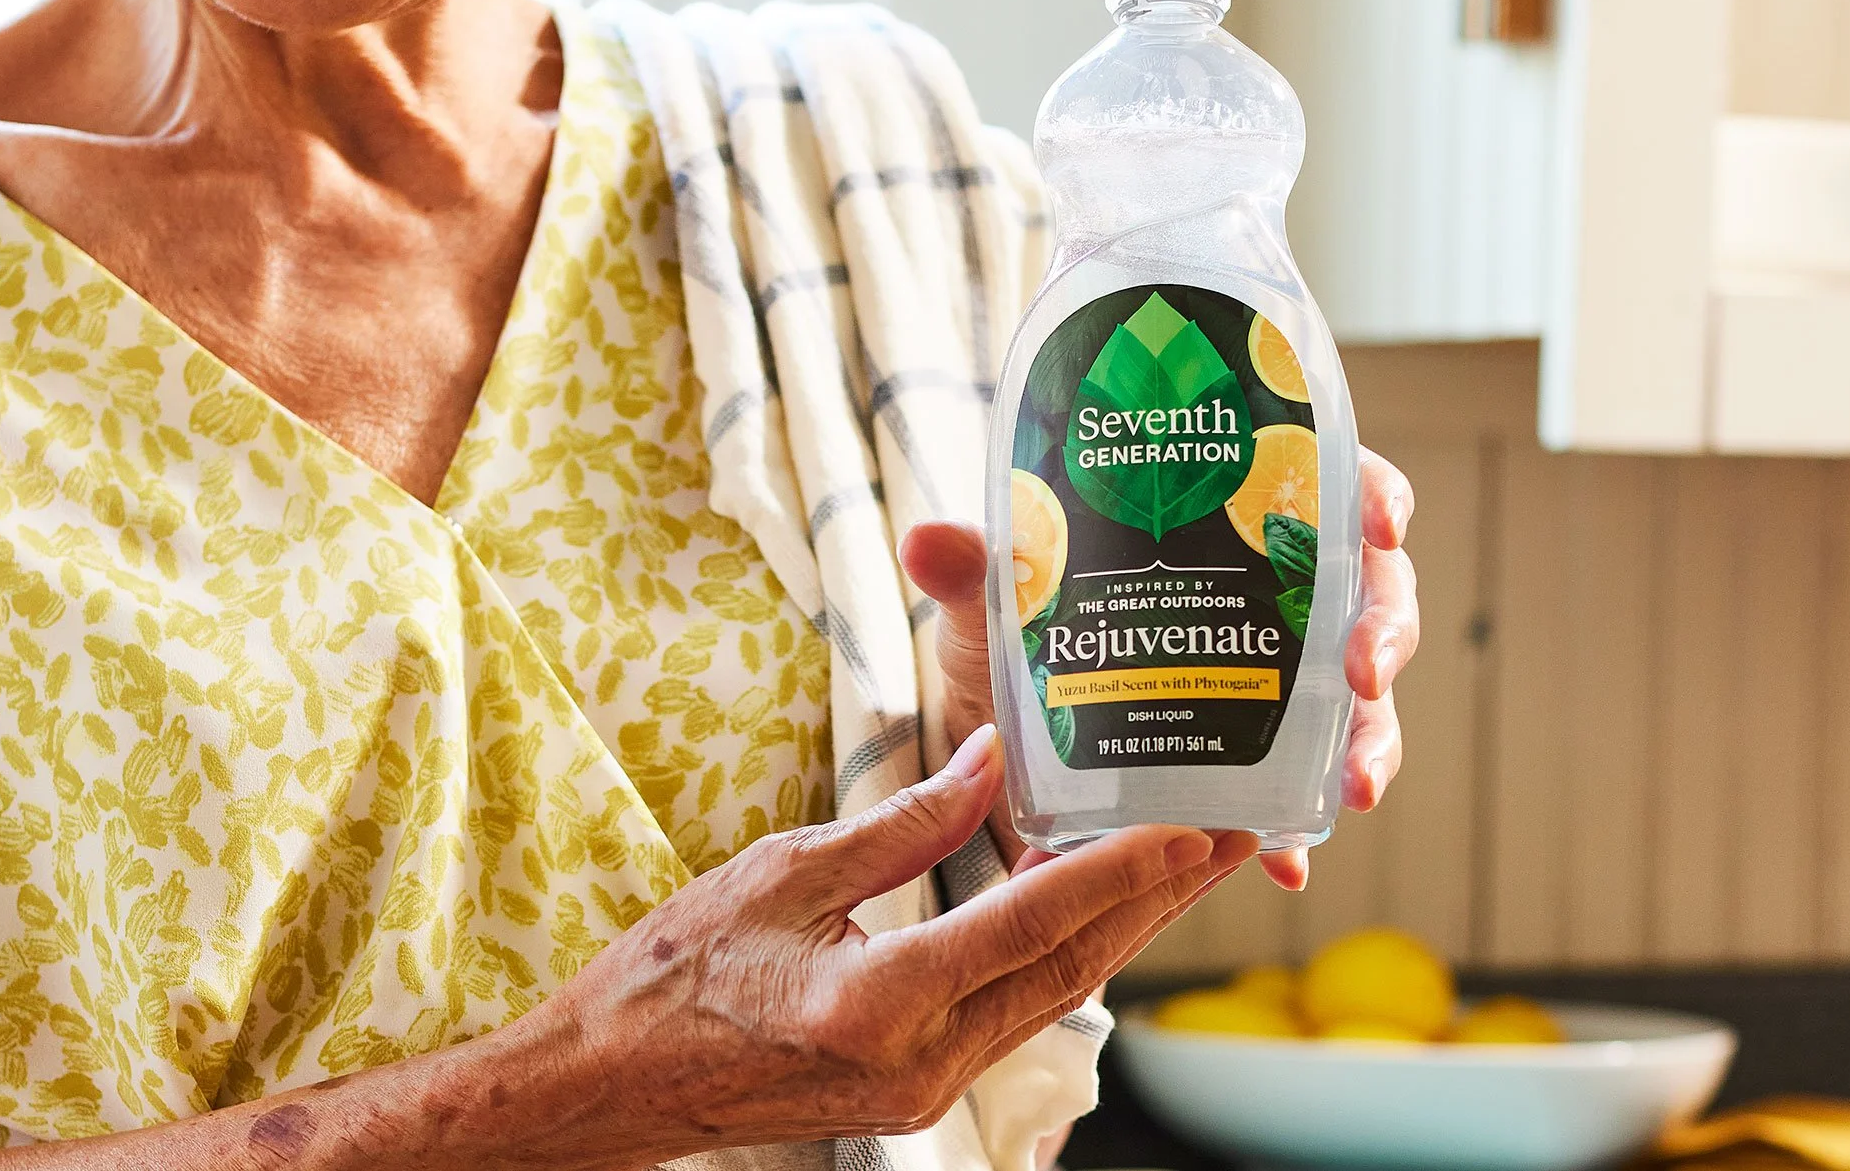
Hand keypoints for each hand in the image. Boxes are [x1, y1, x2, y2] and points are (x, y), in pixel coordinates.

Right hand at [543, 727, 1259, 1156]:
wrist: (613, 1085)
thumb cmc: (674, 975)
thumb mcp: (782, 873)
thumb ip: (899, 825)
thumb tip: (988, 764)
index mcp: (879, 1001)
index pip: (1033, 924)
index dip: (1122, 870)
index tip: (1195, 822)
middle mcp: (921, 1059)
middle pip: (1071, 967)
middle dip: (1161, 896)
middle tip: (1236, 831)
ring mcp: (924, 1084)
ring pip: (1054, 993)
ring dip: (1127, 925)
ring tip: (1191, 861)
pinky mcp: (918, 1084)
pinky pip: (1016, 1008)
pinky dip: (1066, 951)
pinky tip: (1095, 907)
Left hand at [902, 445, 1419, 889]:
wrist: (995, 723)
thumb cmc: (1017, 625)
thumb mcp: (998, 595)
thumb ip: (979, 567)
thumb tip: (929, 542)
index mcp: (1228, 519)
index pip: (1321, 482)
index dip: (1369, 495)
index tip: (1379, 523)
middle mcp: (1271, 595)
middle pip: (1368, 594)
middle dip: (1382, 633)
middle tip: (1360, 673)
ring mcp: (1276, 683)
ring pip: (1358, 701)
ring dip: (1370, 740)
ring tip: (1354, 786)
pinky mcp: (1253, 764)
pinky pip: (1298, 796)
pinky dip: (1298, 832)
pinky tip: (1290, 865)